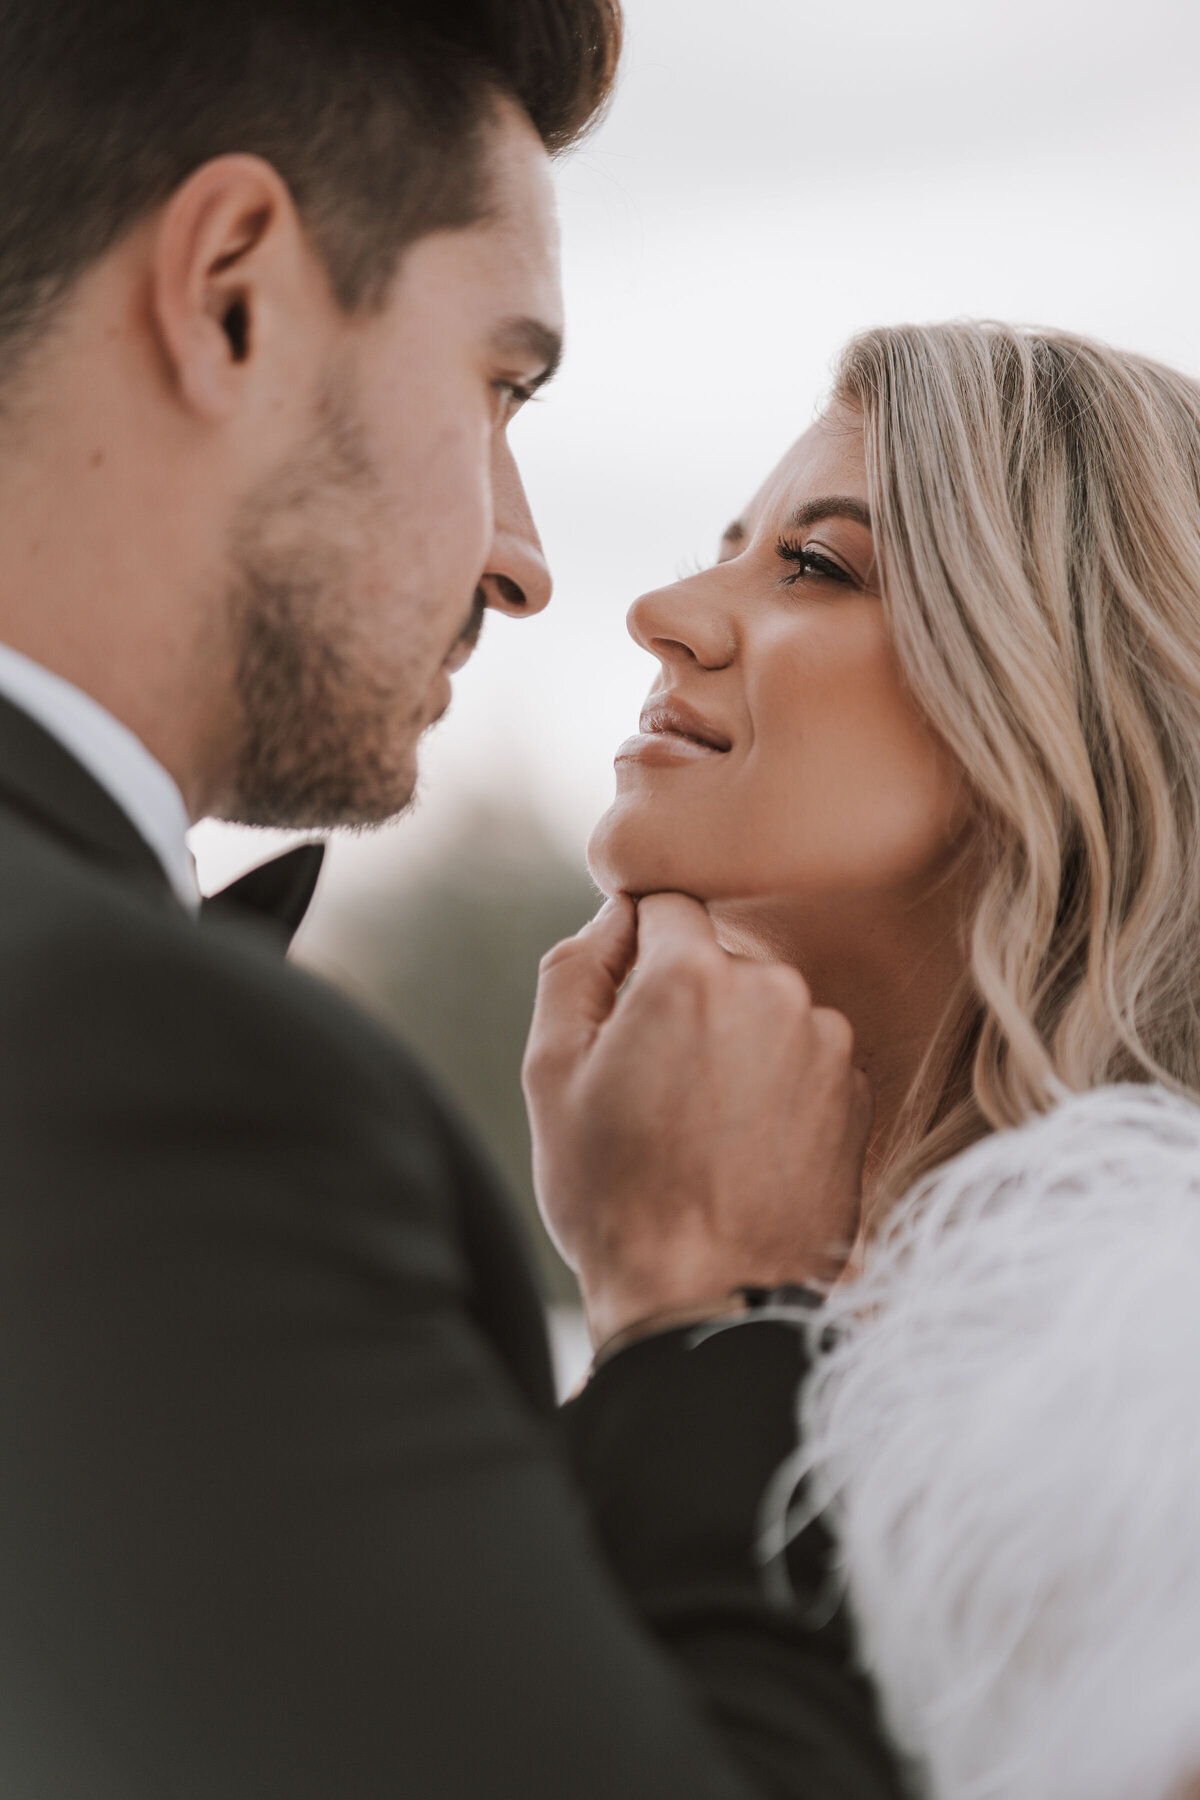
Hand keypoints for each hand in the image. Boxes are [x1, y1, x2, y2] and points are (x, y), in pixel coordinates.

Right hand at [522, 893, 872, 1347]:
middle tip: (652, 1090)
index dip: (633, 952)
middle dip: (684, 1003)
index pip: (665, 904)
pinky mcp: (858, 1092)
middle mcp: (774, 989)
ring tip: (700, 1129)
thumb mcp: (551, 1073)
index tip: (622, 1010)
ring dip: (734, 1045)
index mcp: (691, 974)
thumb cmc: (615, 1194)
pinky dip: (775, 1086)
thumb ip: (576, 967)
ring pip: (763, 1009)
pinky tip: (745, 1148)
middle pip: (717, 960)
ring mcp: (826, 1042)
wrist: (707, 1302)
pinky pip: (803, 1057)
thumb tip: (616, 915)